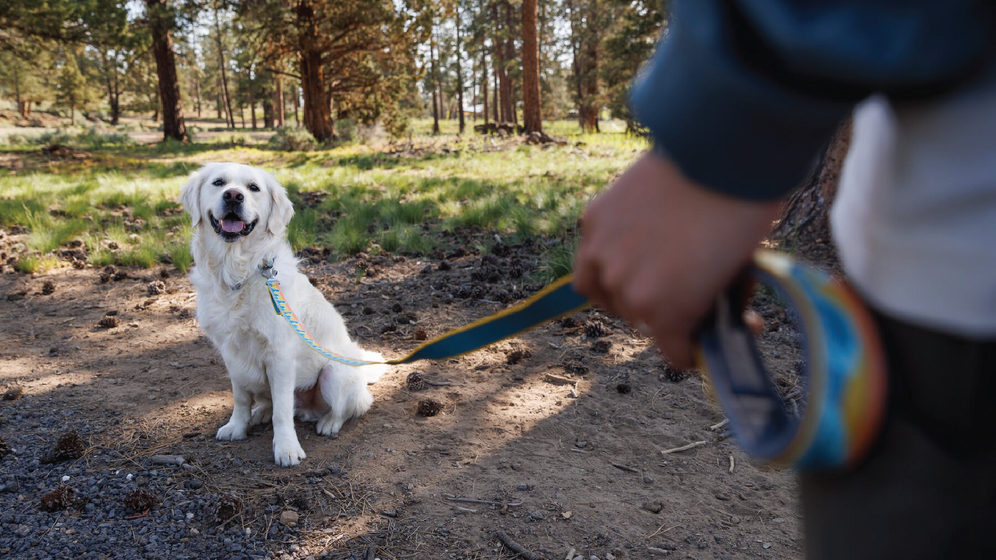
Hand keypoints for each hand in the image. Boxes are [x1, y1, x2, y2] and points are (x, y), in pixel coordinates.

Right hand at [574, 152, 779, 366]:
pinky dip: (606, 257)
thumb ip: (715, 301)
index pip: (674, 354)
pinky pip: (590, 256)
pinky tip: (628, 244)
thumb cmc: (743, 212)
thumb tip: (716, 310)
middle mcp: (627, 292)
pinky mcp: (593, 221)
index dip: (694, 346)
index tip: (706, 334)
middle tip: (686, 288)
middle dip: (664, 311)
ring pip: (602, 293)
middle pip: (640, 322)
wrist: (722, 150)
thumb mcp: (738, 273)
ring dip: (623, 290)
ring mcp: (603, 255)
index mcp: (668, 313)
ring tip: (645, 273)